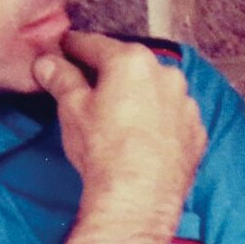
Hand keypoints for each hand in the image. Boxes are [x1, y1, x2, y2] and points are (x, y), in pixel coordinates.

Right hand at [33, 32, 205, 209]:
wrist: (139, 197)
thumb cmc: (103, 151)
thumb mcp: (72, 109)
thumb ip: (61, 79)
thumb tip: (48, 64)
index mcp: (131, 61)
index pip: (94, 45)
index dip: (73, 47)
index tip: (64, 49)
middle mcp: (165, 74)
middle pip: (129, 66)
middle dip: (109, 74)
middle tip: (88, 89)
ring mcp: (186, 103)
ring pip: (155, 91)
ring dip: (138, 97)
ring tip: (118, 118)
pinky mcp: (196, 131)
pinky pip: (173, 117)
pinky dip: (159, 121)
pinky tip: (143, 138)